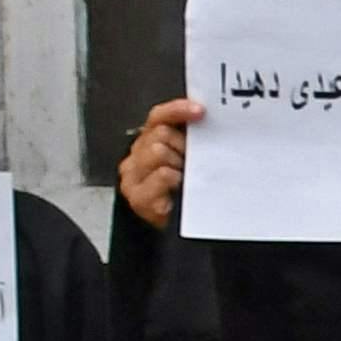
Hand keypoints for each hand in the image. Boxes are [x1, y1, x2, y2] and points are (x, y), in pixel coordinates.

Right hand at [116, 98, 199, 229]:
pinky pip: (161, 174)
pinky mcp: (137, 195)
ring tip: (185, 178)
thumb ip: (191, 140)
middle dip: (182, 145)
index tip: (200, 112)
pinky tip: (179, 188)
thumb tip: (207, 120)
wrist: (173, 230)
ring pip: (158, 151)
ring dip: (178, 164)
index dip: (178, 110)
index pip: (159, 116)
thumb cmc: (182, 192)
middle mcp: (137, 155)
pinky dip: (174, 179)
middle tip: (191, 162)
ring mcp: (133, 175)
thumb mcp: (188, 160)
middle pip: (160, 133)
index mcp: (150, 141)